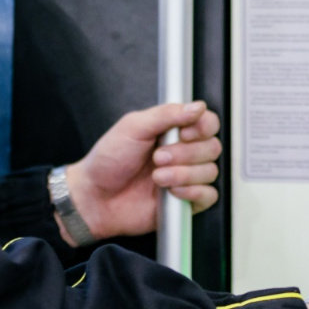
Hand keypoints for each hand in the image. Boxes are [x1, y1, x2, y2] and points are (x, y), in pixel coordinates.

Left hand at [57, 102, 221, 244]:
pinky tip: (173, 191)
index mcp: (172, 131)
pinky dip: (193, 192)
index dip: (202, 127)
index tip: (183, 133)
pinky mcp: (186, 201)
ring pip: (210, 171)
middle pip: (212, 147)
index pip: (208, 123)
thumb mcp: (133, 127)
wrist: (95, 197)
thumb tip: (196, 107)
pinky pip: (209, 196)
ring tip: (158, 176)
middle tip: (158, 157)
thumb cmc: (108, 160)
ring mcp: (185, 177)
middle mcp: (183, 152)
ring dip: (184, 174)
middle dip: (185, 153)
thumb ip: (166, 114)